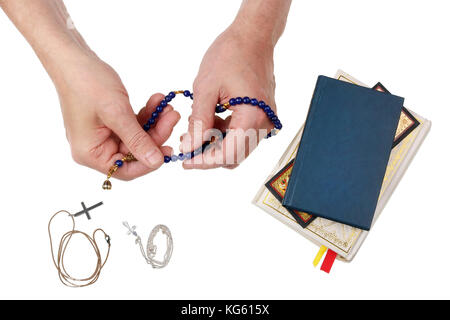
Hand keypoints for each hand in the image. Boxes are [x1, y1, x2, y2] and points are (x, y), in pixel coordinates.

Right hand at [55, 53, 179, 179]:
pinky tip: (156, 101)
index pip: (125, 170)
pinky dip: (146, 115)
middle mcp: (96, 149)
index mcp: (90, 153)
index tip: (168, 150)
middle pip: (134, 153)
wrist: (73, 57)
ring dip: (154, 123)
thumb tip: (156, 162)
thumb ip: (137, 140)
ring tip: (167, 107)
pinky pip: (134, 125)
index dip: (148, 163)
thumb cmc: (87, 83)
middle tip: (172, 117)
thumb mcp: (117, 113)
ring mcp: (103, 136)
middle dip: (156, 135)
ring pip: (137, 138)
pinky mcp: (110, 123)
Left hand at [180, 25, 276, 168]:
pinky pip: (242, 135)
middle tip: (187, 145)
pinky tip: (209, 121)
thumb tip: (190, 147)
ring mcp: (265, 121)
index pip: (228, 154)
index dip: (204, 161)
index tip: (185, 160)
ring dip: (215, 145)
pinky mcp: (262, 116)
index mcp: (252, 116)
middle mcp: (264, 124)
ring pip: (238, 148)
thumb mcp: (206, 88)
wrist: (253, 36)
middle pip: (235, 156)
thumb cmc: (231, 54)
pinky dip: (224, 135)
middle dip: (209, 155)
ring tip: (194, 129)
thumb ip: (199, 122)